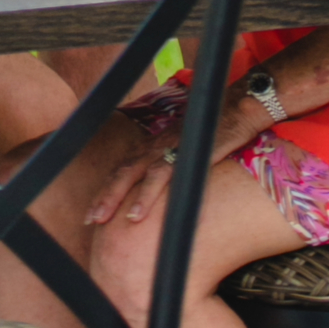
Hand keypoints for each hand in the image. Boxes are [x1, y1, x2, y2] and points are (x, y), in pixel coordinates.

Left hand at [86, 87, 258, 226]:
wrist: (238, 107)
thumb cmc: (216, 131)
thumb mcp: (191, 149)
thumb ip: (177, 167)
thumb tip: (173, 194)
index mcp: (157, 145)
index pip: (126, 167)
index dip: (110, 189)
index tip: (95, 211)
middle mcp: (158, 144)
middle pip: (125, 171)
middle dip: (106, 196)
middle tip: (90, 220)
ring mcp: (171, 147)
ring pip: (139, 174)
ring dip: (123, 198)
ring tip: (111, 220)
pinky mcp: (187, 153)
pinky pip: (165, 177)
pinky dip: (148, 196)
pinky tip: (139, 215)